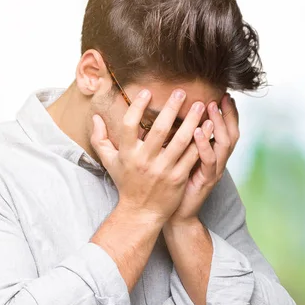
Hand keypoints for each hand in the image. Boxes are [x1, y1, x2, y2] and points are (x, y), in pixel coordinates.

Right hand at [89, 89, 205, 223]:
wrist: (141, 213)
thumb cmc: (127, 184)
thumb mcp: (110, 162)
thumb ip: (100, 139)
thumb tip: (95, 117)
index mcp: (127, 154)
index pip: (129, 125)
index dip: (137, 107)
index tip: (147, 92)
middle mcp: (145, 161)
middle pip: (159, 130)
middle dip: (171, 108)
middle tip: (181, 92)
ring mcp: (163, 170)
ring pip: (180, 141)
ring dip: (192, 122)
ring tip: (200, 106)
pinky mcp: (178, 178)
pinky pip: (191, 156)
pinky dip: (200, 141)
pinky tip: (208, 127)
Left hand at [168, 93, 238, 226]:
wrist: (176, 214)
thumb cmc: (175, 183)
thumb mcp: (180, 157)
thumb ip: (182, 138)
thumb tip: (173, 115)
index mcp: (213, 154)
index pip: (226, 129)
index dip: (227, 112)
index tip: (222, 94)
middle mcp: (218, 161)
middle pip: (231, 133)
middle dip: (227, 114)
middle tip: (221, 97)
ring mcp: (214, 171)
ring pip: (223, 145)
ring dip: (217, 125)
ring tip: (210, 108)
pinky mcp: (206, 181)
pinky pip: (209, 161)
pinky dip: (204, 145)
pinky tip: (196, 132)